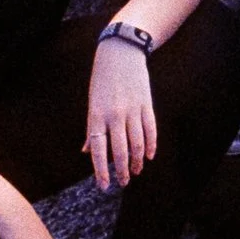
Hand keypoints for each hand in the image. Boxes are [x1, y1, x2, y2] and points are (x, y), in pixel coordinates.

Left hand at [85, 38, 156, 189]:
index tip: (104, 186)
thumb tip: (88, 151)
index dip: (101, 170)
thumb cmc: (102, 80)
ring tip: (136, 171)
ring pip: (137, 143)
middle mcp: (114, 115)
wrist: (120, 52)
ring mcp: (132, 109)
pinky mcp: (146, 103)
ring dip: (137, 161)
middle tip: (124, 183)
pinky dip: (151, 144)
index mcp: (97, 116)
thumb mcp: (92, 103)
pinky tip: (149, 155)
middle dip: (122, 170)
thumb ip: (92, 129)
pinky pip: (150, 129)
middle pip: (120, 150)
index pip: (99, 150)